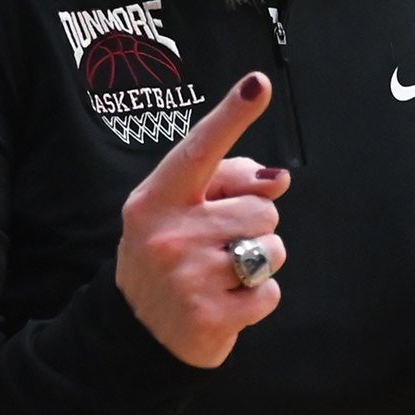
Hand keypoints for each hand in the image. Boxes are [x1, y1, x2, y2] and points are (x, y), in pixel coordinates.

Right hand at [116, 74, 291, 368]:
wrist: (138, 330)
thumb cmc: (169, 254)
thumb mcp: (178, 210)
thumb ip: (225, 182)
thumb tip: (277, 180)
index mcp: (156, 199)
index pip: (200, 150)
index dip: (231, 115)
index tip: (256, 84)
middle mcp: (168, 235)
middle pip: (261, 210)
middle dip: (254, 227)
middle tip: (220, 245)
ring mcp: (188, 278)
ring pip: (272, 250)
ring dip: (260, 262)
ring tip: (224, 274)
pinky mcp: (209, 317)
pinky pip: (269, 292)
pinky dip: (258, 300)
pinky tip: (227, 302)